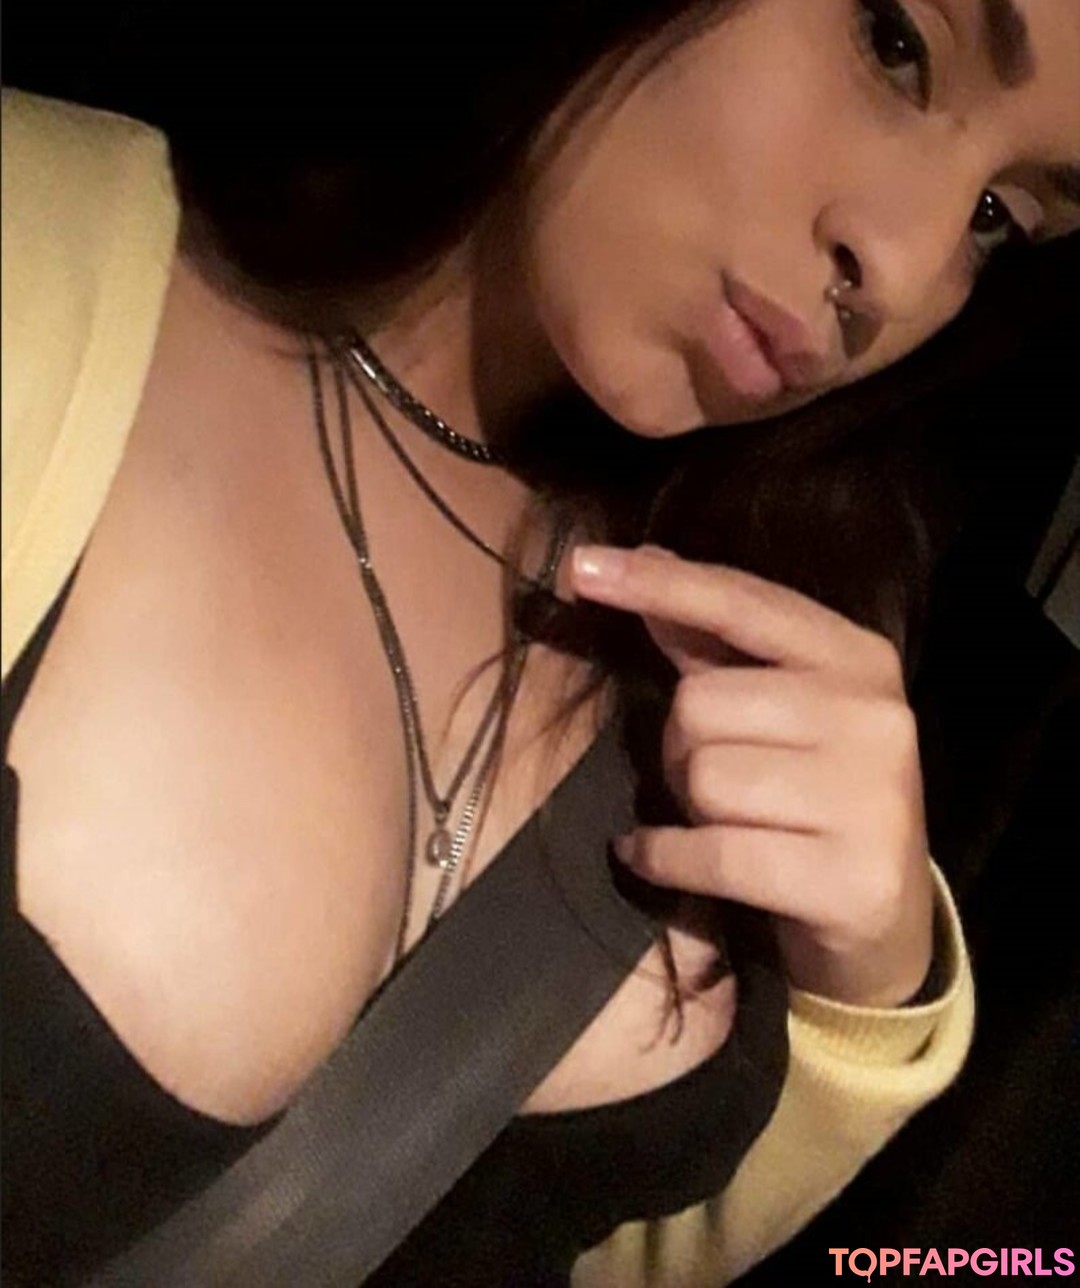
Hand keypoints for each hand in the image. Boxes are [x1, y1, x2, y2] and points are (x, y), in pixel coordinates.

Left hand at [570, 544, 933, 1007]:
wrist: (882, 917)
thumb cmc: (813, 797)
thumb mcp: (781, 709)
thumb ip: (715, 641)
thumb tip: (645, 558)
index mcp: (859, 658)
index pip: (742, 604)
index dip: (657, 584)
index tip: (578, 566)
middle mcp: (875, 717)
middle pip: (699, 703)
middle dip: (681, 746)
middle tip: (716, 780)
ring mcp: (870, 800)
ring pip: (702, 778)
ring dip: (686, 806)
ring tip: (725, 822)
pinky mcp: (847, 879)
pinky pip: (706, 853)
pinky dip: (663, 857)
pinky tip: (658, 856)